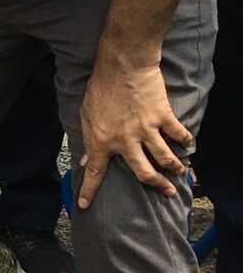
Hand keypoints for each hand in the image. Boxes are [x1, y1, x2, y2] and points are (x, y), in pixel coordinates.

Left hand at [77, 59, 190, 208]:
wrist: (122, 66)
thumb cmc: (99, 88)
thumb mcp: (86, 115)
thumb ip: (89, 138)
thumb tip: (87, 158)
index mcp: (102, 140)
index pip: (95, 172)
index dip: (89, 190)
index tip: (85, 206)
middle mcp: (125, 141)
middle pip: (144, 173)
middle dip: (157, 186)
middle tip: (168, 192)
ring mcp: (146, 130)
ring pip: (165, 158)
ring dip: (175, 168)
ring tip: (181, 173)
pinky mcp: (162, 117)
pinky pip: (178, 135)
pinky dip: (185, 140)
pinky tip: (187, 144)